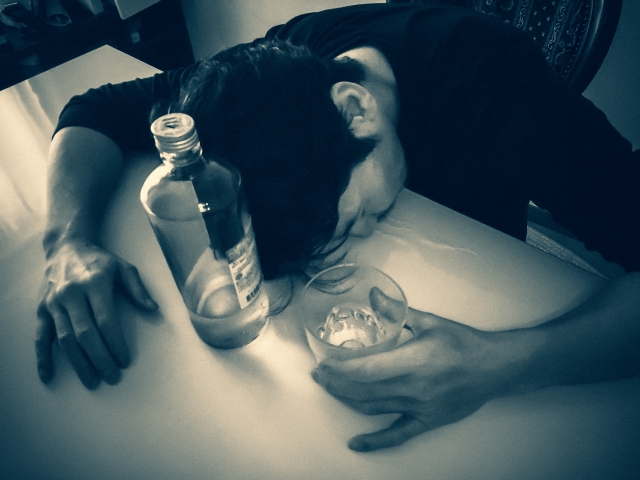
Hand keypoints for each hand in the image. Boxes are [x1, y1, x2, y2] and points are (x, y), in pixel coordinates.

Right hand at [36, 241, 157, 388]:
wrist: (67, 246)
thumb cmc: (100, 261)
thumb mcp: (124, 267)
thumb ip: (138, 289)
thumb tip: (153, 309)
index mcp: (95, 284)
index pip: (105, 320)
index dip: (115, 343)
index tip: (125, 360)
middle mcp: (72, 294)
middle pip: (85, 333)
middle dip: (100, 358)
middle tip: (112, 377)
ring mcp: (54, 303)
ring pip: (65, 339)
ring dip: (79, 363)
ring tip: (93, 381)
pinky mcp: (42, 308)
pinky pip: (41, 336)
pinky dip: (43, 357)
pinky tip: (48, 375)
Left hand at [312, 290, 511, 451]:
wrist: (495, 367)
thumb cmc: (464, 344)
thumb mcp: (430, 322)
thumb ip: (397, 311)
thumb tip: (374, 295)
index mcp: (413, 360)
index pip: (366, 369)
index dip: (339, 369)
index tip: (322, 364)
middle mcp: (413, 387)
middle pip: (363, 391)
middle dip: (335, 384)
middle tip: (320, 375)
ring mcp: (419, 407)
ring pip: (372, 408)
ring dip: (347, 401)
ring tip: (331, 390)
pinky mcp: (426, 420)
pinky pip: (397, 435)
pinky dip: (374, 441)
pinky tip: (356, 442)